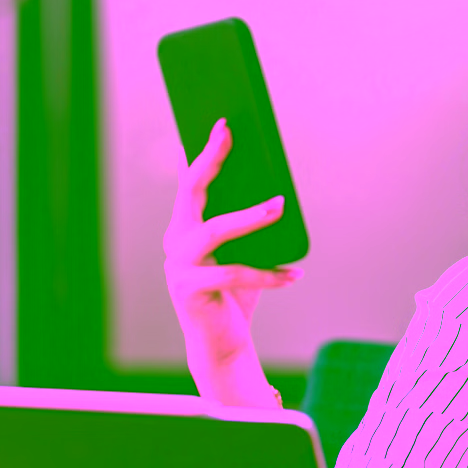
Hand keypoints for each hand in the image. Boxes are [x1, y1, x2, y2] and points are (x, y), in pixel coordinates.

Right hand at [164, 118, 299, 401]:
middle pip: (190, 192)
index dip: (206, 151)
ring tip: (279, 207)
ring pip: (215, 231)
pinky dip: (266, 274)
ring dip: (250, 218)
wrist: (223, 344)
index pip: (192, 182)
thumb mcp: (246, 253)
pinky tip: (292, 275)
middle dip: (211, 159)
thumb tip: (277, 191)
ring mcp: (177, 266)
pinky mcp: (188, 291)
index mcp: (186, 228)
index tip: (223, 123)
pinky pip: (232, 274)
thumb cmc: (237, 295)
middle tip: (231, 134)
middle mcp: (175, 242)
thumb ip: (251, 227)